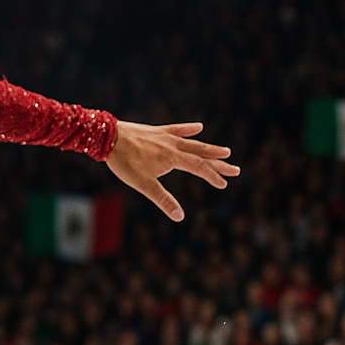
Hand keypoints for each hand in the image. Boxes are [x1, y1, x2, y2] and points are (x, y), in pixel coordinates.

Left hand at [105, 121, 238, 221]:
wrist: (108, 137)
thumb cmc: (125, 163)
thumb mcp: (144, 185)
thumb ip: (163, 200)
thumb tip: (180, 217)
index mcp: (173, 158)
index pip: (199, 168)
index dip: (213, 176)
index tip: (224, 183)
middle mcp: (173, 145)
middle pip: (201, 155)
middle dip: (218, 163)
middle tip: (235, 169)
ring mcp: (166, 137)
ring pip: (192, 143)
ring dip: (209, 148)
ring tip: (224, 151)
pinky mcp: (157, 131)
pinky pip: (176, 129)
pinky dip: (188, 129)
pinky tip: (199, 127)